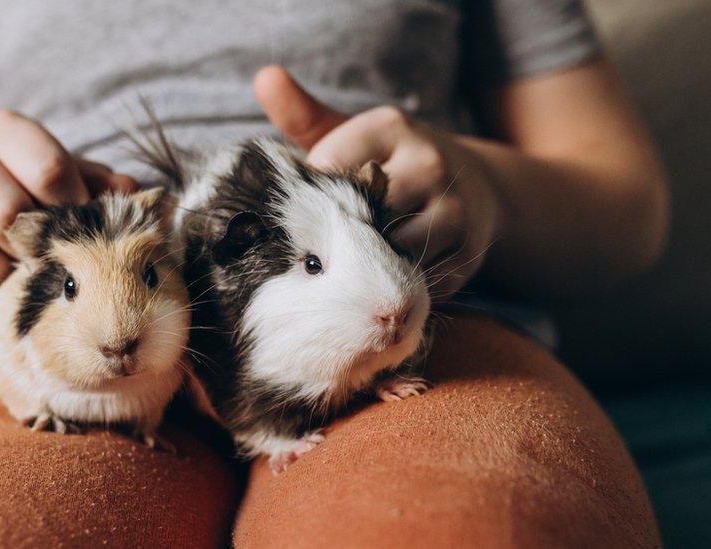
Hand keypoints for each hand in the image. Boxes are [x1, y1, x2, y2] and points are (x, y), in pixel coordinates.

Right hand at [0, 110, 136, 312]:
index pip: (49, 169)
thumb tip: (133, 194)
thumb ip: (93, 182)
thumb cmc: (9, 183)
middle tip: (42, 258)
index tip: (76, 226)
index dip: (72, 209)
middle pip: (6, 215)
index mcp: (5, 131)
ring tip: (9, 274)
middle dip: (33, 249)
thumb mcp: (49, 171)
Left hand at [254, 66, 501, 298]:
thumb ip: (302, 114)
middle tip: (318, 251)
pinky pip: (414, 283)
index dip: (312, 196)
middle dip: (335, 236)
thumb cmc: (392, 163)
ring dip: (362, 268)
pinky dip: (390, 290)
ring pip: (388, 253)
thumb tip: (264, 78)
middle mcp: (428, 163)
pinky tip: (377, 286)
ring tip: (345, 270)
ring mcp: (453, 210)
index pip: (328, 168)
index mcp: (391, 127)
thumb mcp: (351, 134)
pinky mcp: (466, 254)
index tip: (312, 206)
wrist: (478, 189)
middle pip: (360, 213)